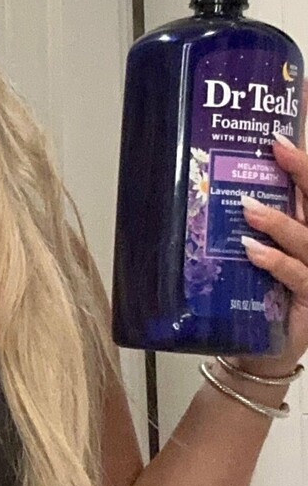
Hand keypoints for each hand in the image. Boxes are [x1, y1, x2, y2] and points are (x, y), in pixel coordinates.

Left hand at [233, 130, 307, 375]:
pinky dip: (276, 262)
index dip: (301, 160)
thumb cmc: (250, 296)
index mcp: (303, 225)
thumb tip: (189, 182)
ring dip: (278, 221)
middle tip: (278, 149)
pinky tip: (254, 252)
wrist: (257, 350)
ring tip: (248, 209)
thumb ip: (230, 220)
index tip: (280, 135)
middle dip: (302, 173)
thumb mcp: (240, 250)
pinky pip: (298, 277)